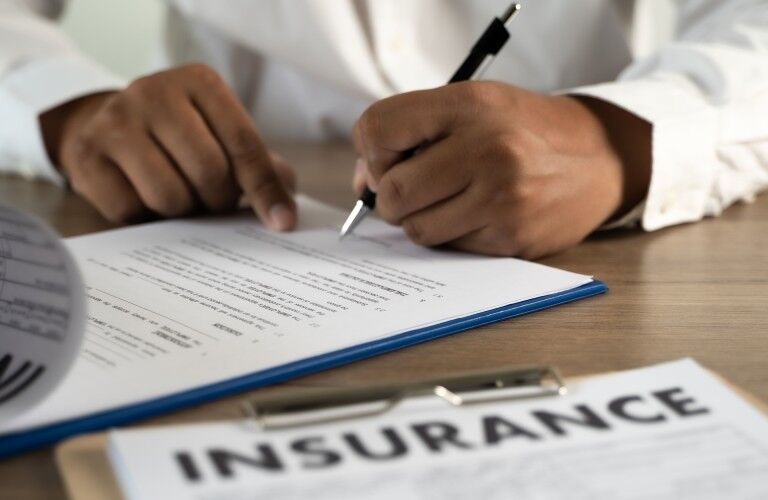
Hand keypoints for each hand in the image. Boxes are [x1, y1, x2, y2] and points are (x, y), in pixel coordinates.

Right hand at [40, 64, 296, 228]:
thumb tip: (287, 203)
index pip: (244, 143)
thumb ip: (258, 164)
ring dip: (182, 210)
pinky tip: (142, 195)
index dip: (265, 189)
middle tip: (212, 200)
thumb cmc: (178, 137)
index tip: (282, 222)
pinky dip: (145, 216)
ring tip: (179, 195)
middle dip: (219, 200)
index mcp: (199, 83)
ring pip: (170, 196)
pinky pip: (131, 210)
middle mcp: (154, 93)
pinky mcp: (87, 156)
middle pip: (210, 172)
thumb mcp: (220, 135)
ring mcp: (115, 122)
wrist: (103, 126)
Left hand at [352, 82, 650, 258]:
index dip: (373, 153)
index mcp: (468, 105)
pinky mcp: (513, 237)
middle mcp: (487, 149)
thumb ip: (411, 132)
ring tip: (450, 200)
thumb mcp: (471, 106)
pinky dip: (454, 236)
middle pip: (394, 193)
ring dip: (421, 221)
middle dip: (392, 199)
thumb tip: (364, 184)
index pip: (378, 130)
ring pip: (417, 230)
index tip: (390, 160)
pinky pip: (451, 249)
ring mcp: (503, 198)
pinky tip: (479, 214)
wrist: (599, 157)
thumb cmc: (523, 129)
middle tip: (414, 190)